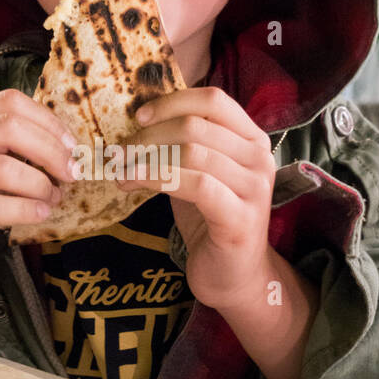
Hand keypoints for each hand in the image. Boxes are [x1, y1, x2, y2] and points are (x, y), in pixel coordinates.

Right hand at [0, 88, 77, 284]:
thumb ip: (21, 145)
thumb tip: (71, 146)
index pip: (9, 102)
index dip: (48, 122)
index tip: (72, 147)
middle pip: (6, 128)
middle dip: (49, 150)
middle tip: (72, 172)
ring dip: (39, 185)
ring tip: (53, 198)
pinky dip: (24, 210)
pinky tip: (41, 213)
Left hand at [115, 86, 275, 311]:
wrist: (235, 277)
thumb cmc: (212, 222)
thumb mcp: (199, 173)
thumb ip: (183, 145)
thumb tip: (141, 117)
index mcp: (252, 139)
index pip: (213, 100)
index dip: (171, 102)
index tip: (138, 117)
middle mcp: (259, 158)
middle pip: (195, 125)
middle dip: (149, 135)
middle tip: (119, 151)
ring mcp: (253, 188)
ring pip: (192, 151)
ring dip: (146, 157)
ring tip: (120, 169)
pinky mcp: (239, 217)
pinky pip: (194, 184)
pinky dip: (155, 178)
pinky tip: (130, 183)